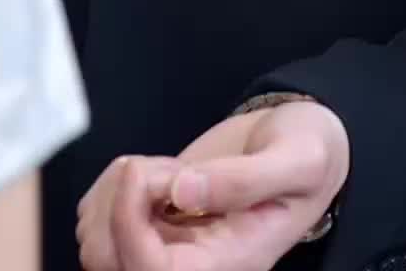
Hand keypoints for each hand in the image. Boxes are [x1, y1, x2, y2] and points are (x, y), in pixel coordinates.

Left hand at [76, 101, 349, 270]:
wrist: (302, 146)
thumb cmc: (308, 154)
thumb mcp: (298, 161)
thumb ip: (244, 179)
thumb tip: (181, 190)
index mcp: (229, 262)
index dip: (128, 224)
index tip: (139, 170)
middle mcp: (193, 264)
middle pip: (111, 262)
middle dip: (118, 204)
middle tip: (164, 167)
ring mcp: (168, 245)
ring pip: (98, 240)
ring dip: (113, 191)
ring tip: (160, 167)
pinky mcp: (151, 221)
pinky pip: (100, 215)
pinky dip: (112, 184)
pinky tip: (150, 169)